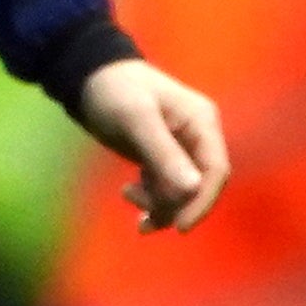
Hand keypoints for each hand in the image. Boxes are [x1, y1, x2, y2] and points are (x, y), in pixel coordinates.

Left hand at [75, 57, 227, 232]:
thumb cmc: (114, 90)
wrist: (90, 78)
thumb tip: (193, 189)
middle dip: (173, 203)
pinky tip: (128, 195)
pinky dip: (151, 200)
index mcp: (202, 122)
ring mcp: (182, 149)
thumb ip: (164, 153)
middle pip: (200, 187)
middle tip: (136, 204)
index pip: (216, 171)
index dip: (202, 202)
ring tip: (126, 194)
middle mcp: (198, 137)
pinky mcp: (164, 158)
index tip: (179, 227)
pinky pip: (167, 189)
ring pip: (182, 192)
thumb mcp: (137, 120)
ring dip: (158, 204)